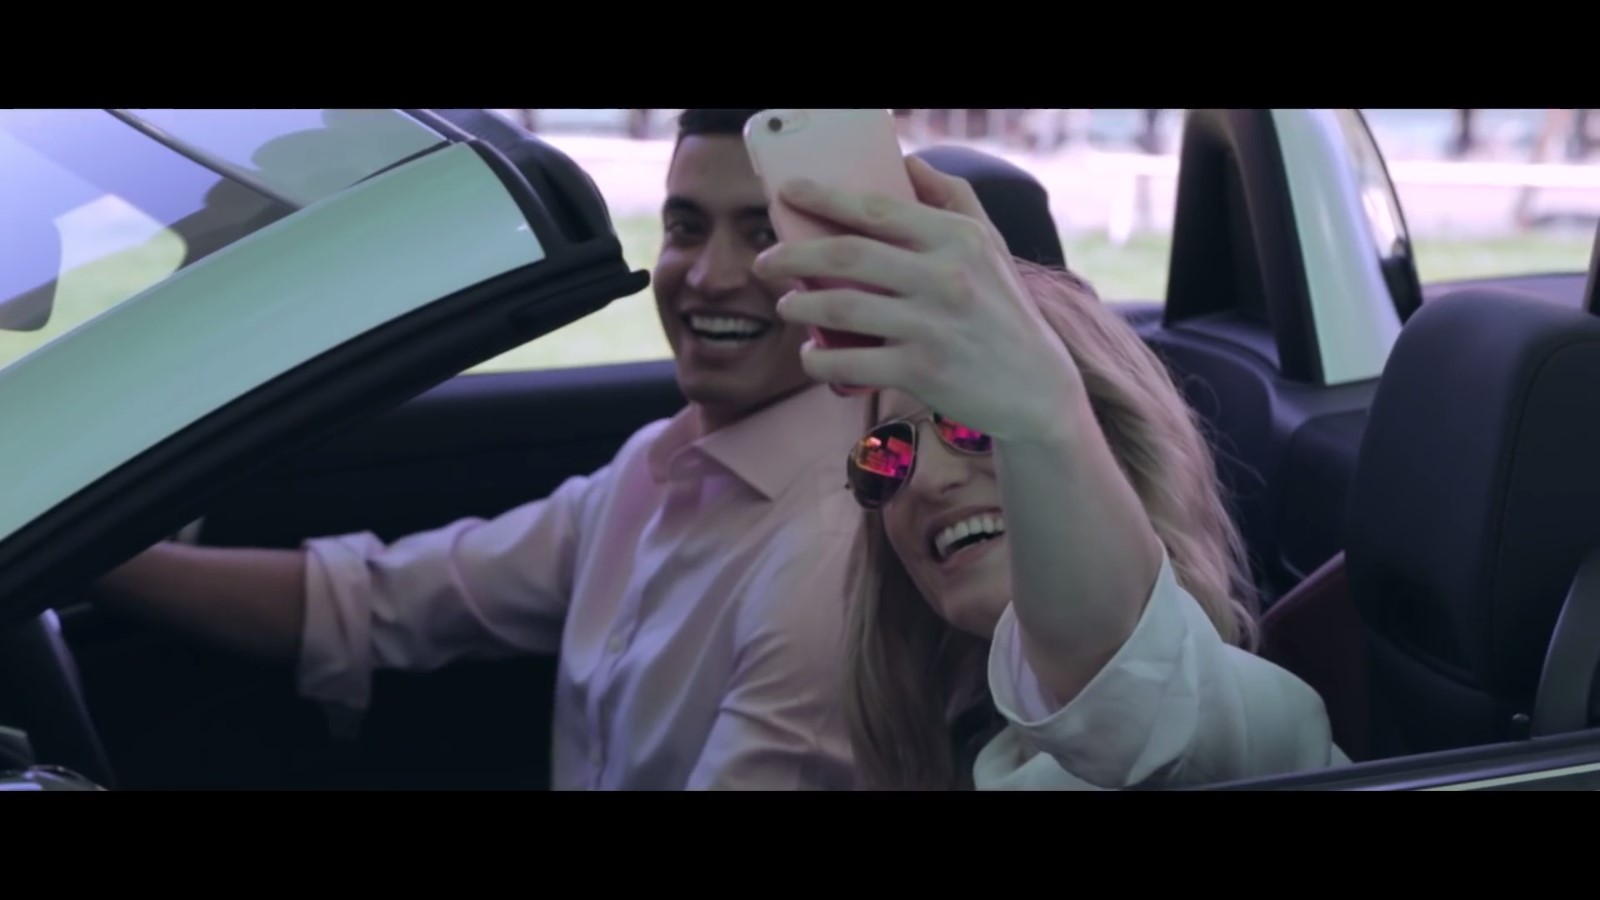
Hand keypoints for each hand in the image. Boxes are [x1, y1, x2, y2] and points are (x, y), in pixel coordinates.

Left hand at [756, 158, 1082, 442]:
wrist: (1037, 388)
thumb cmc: (1003, 311)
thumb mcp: (990, 245)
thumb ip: (952, 197)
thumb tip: (908, 162)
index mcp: (957, 239)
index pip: (877, 210)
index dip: (825, 197)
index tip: (788, 191)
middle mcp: (944, 278)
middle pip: (846, 257)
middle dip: (792, 256)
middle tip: (765, 262)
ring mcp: (931, 326)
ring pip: (839, 309)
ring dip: (798, 307)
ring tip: (785, 306)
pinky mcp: (921, 371)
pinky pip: (849, 362)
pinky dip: (818, 360)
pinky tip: (810, 354)